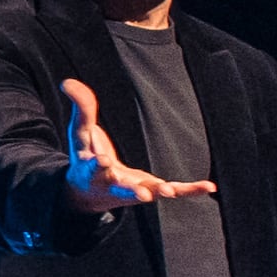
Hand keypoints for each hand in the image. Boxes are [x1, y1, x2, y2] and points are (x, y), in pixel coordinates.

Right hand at [61, 80, 209, 214]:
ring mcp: (135, 190)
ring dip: (159, 192)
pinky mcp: (152, 189)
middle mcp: (114, 185)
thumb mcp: (80, 133)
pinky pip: (175, 190)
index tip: (102, 161)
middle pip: (122, 189)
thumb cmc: (85, 157)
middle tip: (142, 195)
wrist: (90, 192)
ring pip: (148, 193)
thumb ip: (81, 108)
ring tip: (169, 191)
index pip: (94, 168)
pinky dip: (191, 190)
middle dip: (131, 191)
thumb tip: (68, 81)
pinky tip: (209, 186)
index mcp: (92, 171)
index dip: (98, 165)